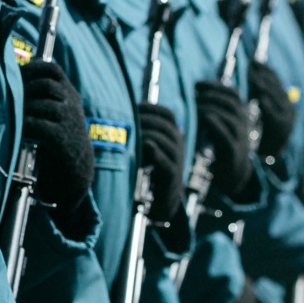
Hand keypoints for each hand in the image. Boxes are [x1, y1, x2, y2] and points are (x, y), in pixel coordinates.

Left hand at [20, 61, 93, 214]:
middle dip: (25, 89)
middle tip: (12, 98)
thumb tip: (14, 75)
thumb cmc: (59, 133)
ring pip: (43, 105)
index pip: (52, 69)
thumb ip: (43, 93)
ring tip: (14, 115)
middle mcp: (71, 103)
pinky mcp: (62, 139)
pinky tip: (19, 130)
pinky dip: (25, 125)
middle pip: (47, 85)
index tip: (17, 74)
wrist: (77, 165)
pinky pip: (39, 125)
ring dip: (24, 108)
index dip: (33, 68)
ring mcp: (68, 120)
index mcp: (68, 92)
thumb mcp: (57, 108)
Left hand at [138, 103, 184, 223]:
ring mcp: (177, 160)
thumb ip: (143, 129)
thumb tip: (124, 110)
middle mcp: (178, 145)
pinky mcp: (172, 176)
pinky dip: (156, 153)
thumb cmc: (153, 165)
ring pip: (167, 142)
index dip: (153, 108)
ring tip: (134, 134)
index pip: (168, 115)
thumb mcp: (150, 144)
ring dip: (149, 135)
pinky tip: (145, 147)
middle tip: (131, 120)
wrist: (164, 196)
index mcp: (174, 134)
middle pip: (166, 126)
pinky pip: (166, 162)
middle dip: (147, 120)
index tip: (136, 106)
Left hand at [195, 80, 252, 197]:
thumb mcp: (220, 121)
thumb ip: (214, 106)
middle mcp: (243, 124)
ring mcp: (240, 138)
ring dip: (212, 109)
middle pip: (231, 103)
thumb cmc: (223, 142)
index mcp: (240, 114)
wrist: (234, 172)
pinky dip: (217, 125)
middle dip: (212, 96)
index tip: (197, 85)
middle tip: (195, 96)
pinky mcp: (233, 152)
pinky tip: (205, 118)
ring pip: (230, 118)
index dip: (215, 86)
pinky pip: (227, 136)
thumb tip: (200, 88)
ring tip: (196, 106)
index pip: (232, 93)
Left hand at [247, 61, 294, 157]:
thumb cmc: (263, 132)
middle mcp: (288, 109)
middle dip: (263, 75)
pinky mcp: (282, 130)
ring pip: (277, 100)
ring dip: (265, 87)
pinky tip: (261, 99)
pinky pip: (276, 116)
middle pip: (276, 87)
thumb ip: (260, 95)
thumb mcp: (263, 110)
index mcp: (284, 102)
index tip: (254, 60)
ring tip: (254, 78)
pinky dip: (269, 106)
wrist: (269, 157)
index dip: (265, 70)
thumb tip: (251, 76)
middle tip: (252, 65)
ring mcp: (287, 120)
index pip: (276, 81)